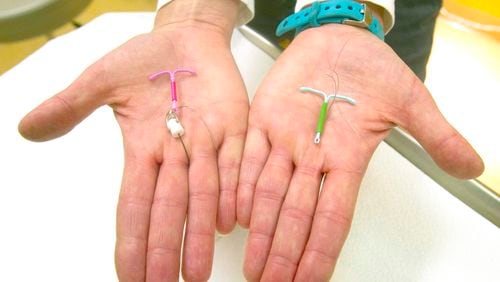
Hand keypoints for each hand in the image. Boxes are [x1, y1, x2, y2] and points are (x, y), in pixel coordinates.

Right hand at [18, 1, 246, 279]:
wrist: (188, 39)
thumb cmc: (146, 59)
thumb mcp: (103, 80)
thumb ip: (71, 105)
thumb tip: (27, 130)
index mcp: (143, 149)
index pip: (133, 204)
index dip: (130, 240)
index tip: (129, 277)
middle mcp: (175, 155)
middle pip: (169, 208)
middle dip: (164, 248)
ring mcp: (207, 142)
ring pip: (204, 193)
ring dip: (200, 232)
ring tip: (196, 272)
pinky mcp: (235, 126)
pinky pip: (237, 161)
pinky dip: (235, 188)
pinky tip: (232, 221)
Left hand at [237, 24, 483, 280]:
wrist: (340, 39)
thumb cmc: (372, 69)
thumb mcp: (410, 101)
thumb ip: (436, 134)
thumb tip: (472, 167)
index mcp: (346, 159)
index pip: (333, 216)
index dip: (320, 251)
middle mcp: (312, 157)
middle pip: (296, 213)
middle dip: (284, 251)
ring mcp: (285, 139)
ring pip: (269, 191)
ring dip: (260, 228)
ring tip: (252, 264)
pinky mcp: (263, 117)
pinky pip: (249, 154)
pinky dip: (242, 182)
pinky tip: (236, 213)